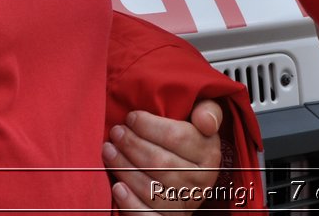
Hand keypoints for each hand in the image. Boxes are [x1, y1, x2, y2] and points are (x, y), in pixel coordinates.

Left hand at [104, 103, 223, 212]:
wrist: (190, 182)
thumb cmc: (190, 142)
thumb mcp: (204, 123)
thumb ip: (209, 113)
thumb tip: (204, 121)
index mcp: (209, 154)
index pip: (179, 137)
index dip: (151, 126)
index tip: (131, 117)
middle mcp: (200, 181)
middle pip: (161, 162)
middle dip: (133, 145)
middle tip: (116, 132)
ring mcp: (184, 204)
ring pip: (150, 188)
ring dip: (125, 168)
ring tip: (108, 151)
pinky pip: (147, 215)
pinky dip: (130, 203)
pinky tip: (116, 187)